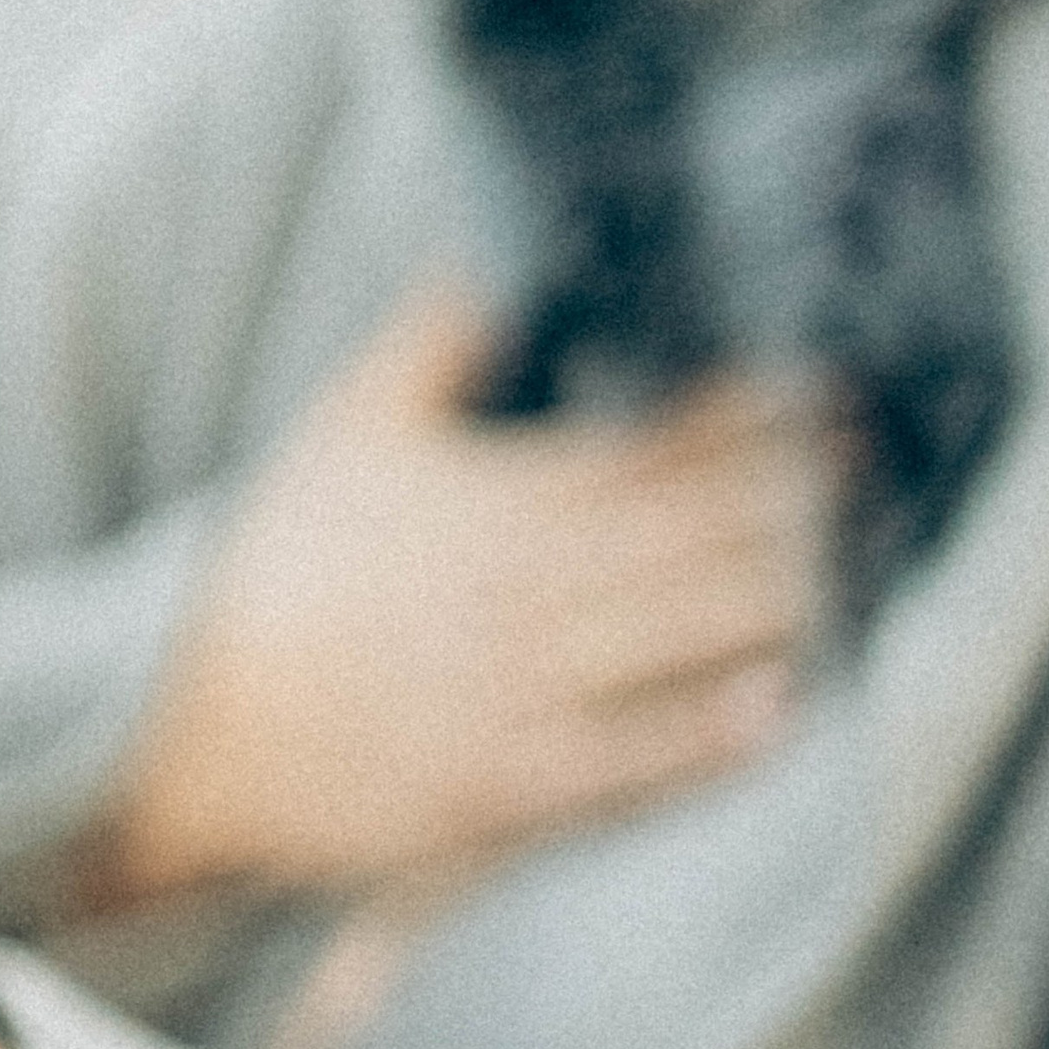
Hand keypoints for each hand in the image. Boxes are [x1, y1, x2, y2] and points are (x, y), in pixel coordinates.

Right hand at [87, 288, 836, 908]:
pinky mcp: (508, 787)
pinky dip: (704, 736)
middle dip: (779, 500)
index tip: (813, 391)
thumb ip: (423, 346)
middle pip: (687, 536)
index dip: (740, 417)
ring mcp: (519, 692)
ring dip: (765, 601)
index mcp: (490, 502)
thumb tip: (481, 262)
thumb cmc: (273, 588)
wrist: (196, 736)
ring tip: (833, 569)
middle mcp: (521, 592)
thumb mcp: (338, 438)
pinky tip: (771, 712)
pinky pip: (630, 760)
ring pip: (674, 637)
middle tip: (852, 470)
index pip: (646, 447)